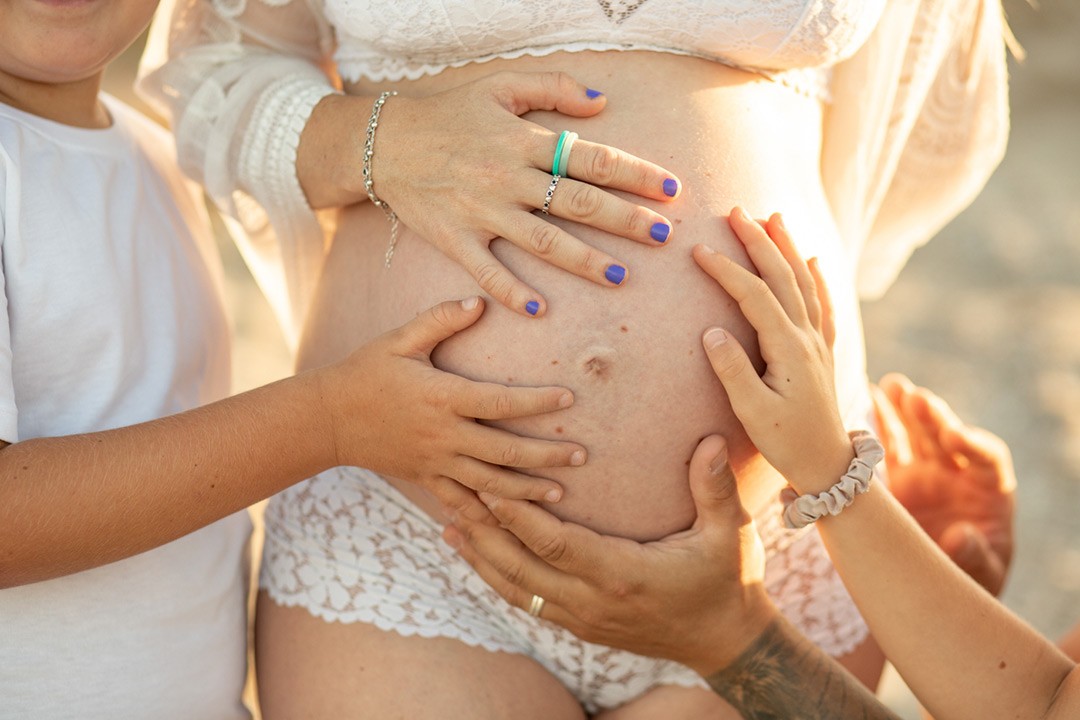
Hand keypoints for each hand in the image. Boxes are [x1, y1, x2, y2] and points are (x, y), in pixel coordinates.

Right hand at [321, 296, 584, 521]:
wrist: (326, 418)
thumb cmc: (366, 371)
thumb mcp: (400, 339)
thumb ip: (440, 319)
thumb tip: (479, 302)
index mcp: (442, 397)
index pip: (499, 402)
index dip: (536, 402)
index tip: (569, 399)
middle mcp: (443, 435)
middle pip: (504, 451)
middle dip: (546, 455)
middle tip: (582, 455)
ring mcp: (434, 462)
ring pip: (489, 484)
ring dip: (527, 491)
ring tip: (562, 493)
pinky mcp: (425, 479)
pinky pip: (460, 503)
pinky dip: (487, 515)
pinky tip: (513, 522)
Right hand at [373, 72, 680, 315]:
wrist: (381, 142)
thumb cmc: (448, 113)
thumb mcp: (499, 85)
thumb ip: (553, 87)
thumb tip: (602, 102)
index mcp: (523, 140)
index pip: (592, 158)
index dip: (635, 173)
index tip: (671, 189)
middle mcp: (508, 177)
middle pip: (578, 202)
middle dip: (625, 221)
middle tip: (663, 236)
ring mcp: (482, 211)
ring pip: (543, 241)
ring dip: (584, 261)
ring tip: (620, 278)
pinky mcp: (455, 239)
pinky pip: (487, 271)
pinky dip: (512, 292)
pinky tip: (540, 309)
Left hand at [444, 435, 777, 674]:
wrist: (724, 641)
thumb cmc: (726, 581)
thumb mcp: (728, 534)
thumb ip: (714, 488)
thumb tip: (708, 439)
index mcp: (623, 574)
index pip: (556, 545)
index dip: (518, 516)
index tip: (487, 483)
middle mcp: (593, 601)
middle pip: (520, 565)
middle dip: (482, 526)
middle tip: (450, 487)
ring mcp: (582, 617)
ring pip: (515, 586)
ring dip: (479, 551)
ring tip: (447, 516)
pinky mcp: (578, 624)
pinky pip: (525, 600)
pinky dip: (494, 575)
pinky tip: (472, 550)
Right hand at [694, 208, 853, 493]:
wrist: (829, 463)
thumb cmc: (787, 442)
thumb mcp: (753, 412)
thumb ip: (732, 371)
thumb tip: (711, 330)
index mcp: (788, 348)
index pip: (753, 296)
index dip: (725, 270)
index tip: (698, 249)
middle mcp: (807, 337)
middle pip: (782, 276)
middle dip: (758, 240)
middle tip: (735, 210)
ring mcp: (818, 341)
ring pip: (803, 282)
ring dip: (786, 247)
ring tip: (771, 216)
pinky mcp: (822, 351)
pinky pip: (822, 303)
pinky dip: (816, 276)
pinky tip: (811, 260)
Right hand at [873, 373, 1015, 595]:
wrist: (937, 588)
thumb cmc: (971, 580)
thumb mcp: (984, 575)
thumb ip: (977, 556)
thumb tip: (961, 536)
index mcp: (990, 491)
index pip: (987, 457)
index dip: (972, 443)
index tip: (953, 436)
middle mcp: (957, 474)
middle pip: (946, 436)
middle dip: (931, 417)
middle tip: (916, 398)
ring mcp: (925, 473)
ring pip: (915, 434)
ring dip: (903, 410)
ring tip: (891, 386)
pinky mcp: (896, 479)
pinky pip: (887, 446)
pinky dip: (879, 423)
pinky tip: (868, 398)